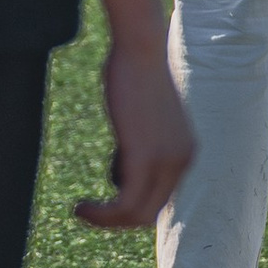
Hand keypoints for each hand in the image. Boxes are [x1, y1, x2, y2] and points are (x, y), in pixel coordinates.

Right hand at [76, 35, 195, 230]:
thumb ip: (139, 145)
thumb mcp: (142, 117)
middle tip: (87, 211)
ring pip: (136, 214)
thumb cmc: (134, 73)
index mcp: (187, 152)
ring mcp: (168, 160)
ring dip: (105, 220)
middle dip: (116, 217)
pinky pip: (124, 204)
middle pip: (150, 212)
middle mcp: (184, 161)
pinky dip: (101, 214)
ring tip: (81, 210)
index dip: (130, 204)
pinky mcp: (145, 157)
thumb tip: (123, 170)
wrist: (140, 46)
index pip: (161, 198)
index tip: (103, 198)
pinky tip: (80, 206)